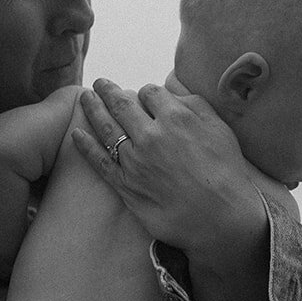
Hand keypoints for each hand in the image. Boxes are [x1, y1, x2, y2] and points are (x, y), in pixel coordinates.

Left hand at [73, 78, 274, 300]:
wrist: (220, 217)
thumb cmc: (225, 173)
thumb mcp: (220, 129)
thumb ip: (195, 105)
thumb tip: (172, 93)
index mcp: (176, 117)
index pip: (150, 93)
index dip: (146, 94)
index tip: (145, 98)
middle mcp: (151, 135)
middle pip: (121, 105)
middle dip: (108, 91)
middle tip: (99, 83)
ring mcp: (135, 161)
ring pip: (106, 128)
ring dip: (92, 110)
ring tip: (84, 98)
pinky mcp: (126, 185)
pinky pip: (100, 162)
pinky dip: (85, 147)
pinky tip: (75, 135)